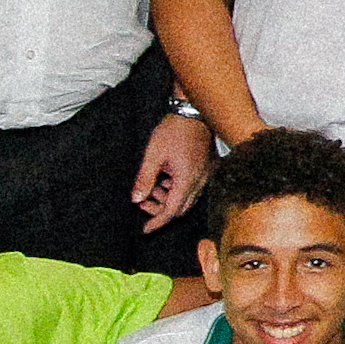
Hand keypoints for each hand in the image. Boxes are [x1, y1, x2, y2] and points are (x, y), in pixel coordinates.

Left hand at [132, 112, 213, 231]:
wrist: (192, 113)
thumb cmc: (173, 131)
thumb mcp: (153, 155)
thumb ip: (144, 179)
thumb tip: (136, 200)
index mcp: (187, 180)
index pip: (172, 211)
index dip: (157, 222)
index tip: (145, 230)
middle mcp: (200, 181)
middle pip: (181, 209)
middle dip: (161, 210)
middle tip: (143, 202)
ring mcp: (206, 176)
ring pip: (187, 199)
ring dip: (169, 199)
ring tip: (153, 185)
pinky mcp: (208, 169)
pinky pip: (193, 188)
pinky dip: (177, 189)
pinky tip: (166, 178)